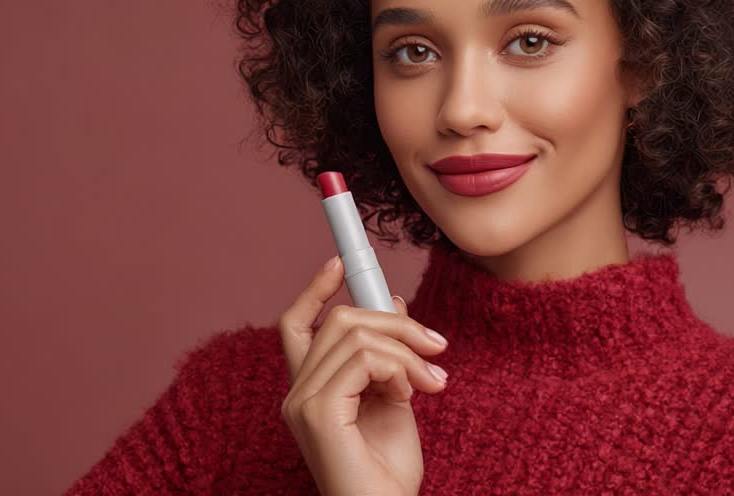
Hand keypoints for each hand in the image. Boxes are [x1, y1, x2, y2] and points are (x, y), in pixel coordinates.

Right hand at [279, 256, 449, 495]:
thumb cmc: (389, 471)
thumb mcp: (396, 395)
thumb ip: (388, 354)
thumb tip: (390, 300)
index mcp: (312, 390)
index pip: (296, 326)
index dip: (316, 290)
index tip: (342, 263)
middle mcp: (297, 394)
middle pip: (339, 319)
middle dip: (395, 321)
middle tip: (437, 347)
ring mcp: (302, 404)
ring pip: (355, 333)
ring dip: (407, 350)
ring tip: (433, 383)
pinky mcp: (317, 413)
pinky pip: (363, 359)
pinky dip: (398, 368)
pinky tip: (411, 395)